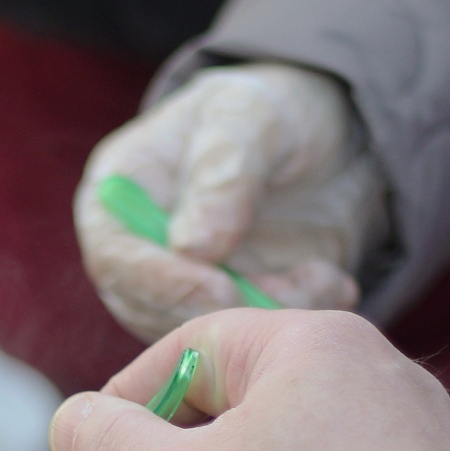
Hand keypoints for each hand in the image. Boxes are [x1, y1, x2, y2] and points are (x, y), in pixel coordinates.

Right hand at [74, 64, 388, 343]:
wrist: (327, 141)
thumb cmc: (273, 112)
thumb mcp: (254, 118)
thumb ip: (224, 174)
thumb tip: (191, 247)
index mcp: (120, 194)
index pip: (114, 256)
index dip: (159, 282)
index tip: (217, 288)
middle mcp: (141, 251)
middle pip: (150, 312)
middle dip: (221, 311)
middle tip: (283, 295)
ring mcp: (184, 287)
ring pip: (202, 335)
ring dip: (266, 316)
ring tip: (323, 278)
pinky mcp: (229, 311)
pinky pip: (250, 338)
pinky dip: (296, 317)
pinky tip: (335, 283)